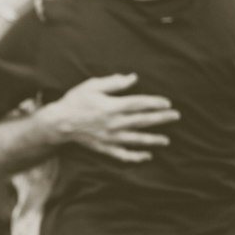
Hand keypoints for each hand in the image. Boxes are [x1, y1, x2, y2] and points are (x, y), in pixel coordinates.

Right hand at [43, 74, 179, 162]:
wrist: (58, 123)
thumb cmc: (74, 101)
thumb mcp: (92, 86)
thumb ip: (114, 83)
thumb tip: (132, 78)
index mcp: (113, 106)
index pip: (139, 104)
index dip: (155, 103)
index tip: (167, 103)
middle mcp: (114, 123)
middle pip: (142, 121)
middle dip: (161, 119)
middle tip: (176, 117)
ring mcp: (110, 138)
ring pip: (136, 140)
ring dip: (152, 140)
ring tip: (167, 140)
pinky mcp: (104, 148)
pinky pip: (122, 154)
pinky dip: (135, 156)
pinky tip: (147, 156)